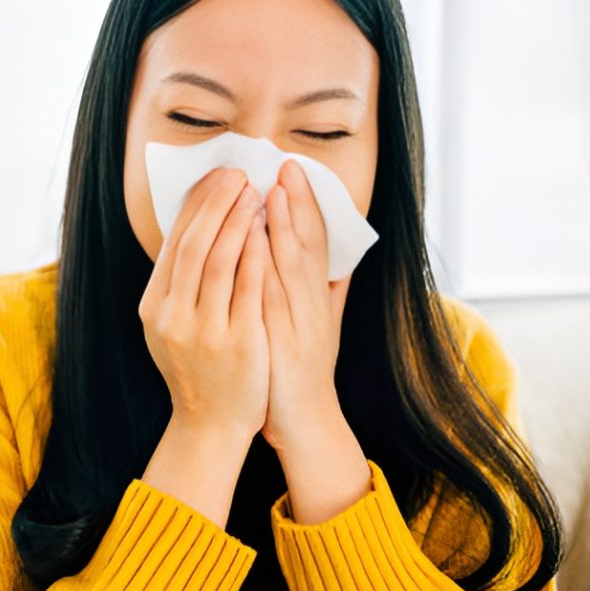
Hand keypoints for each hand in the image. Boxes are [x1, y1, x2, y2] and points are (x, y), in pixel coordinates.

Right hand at [139, 166, 270, 440]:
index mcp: (154, 306)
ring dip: (236, 221)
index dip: (197, 205)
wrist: (209, 425)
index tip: (217, 178)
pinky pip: (246, 290)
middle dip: (216, 204)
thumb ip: (176, 284)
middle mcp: (171, 315)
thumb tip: (191, 229)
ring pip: (218, 261)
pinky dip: (255, 256)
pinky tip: (266, 231)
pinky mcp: (236, 343)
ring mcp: (202, 330)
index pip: (174, 242)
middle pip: (194, 245)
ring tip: (253, 192)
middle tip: (237, 174)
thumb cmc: (196, 369)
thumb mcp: (170, 326)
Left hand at [258, 159, 352, 453]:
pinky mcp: (278, 345)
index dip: (308, 205)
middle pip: (308, 248)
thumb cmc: (303, 369)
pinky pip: (269, 302)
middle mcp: (314, 308)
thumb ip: (327, 289)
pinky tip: (252, 247)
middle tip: (286, 168)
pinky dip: (262, 271)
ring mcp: (298, 327)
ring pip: (290, 270)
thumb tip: (337, 254)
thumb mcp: (321, 324)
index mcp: (320, 299)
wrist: (303, 422)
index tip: (294, 171)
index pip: (317, 242)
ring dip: (281, 231)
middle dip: (297, 206)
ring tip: (271, 195)